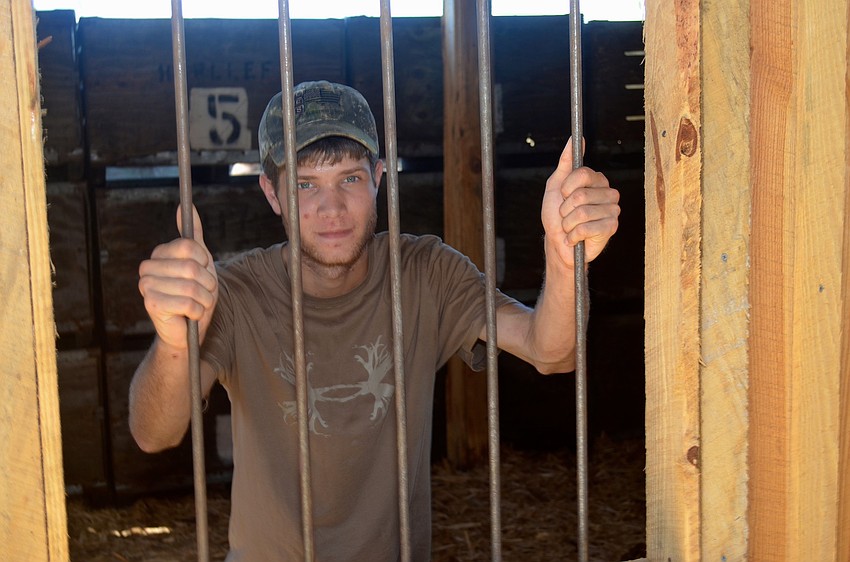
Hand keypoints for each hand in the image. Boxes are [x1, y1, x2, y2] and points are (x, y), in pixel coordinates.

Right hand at [138, 205, 218, 350]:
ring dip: (204, 299)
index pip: (189, 246)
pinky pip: (188, 304)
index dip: (204, 262)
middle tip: (203, 292)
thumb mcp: (200, 261)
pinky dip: (198, 312)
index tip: (203, 271)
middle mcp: (147, 268)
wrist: (187, 329)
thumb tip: (186, 205)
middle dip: (208, 284)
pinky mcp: (151, 305)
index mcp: (159, 254)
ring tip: (198, 303)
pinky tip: (190, 315)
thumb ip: (193, 234)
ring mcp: (146, 286)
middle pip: (192, 267)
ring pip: (192, 287)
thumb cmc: (195, 293)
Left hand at [541, 138, 619, 267]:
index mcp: (596, 181)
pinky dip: (573, 235)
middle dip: (565, 209)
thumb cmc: (556, 215)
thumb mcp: (555, 186)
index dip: (566, 187)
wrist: (558, 244)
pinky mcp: (612, 227)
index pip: (583, 173)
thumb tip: (575, 138)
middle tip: (566, 215)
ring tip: (570, 227)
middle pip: (581, 195)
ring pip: (582, 213)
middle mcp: (608, 192)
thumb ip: (565, 162)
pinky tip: (575, 238)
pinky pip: (587, 228)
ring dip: (567, 224)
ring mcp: (612, 210)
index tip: (562, 195)